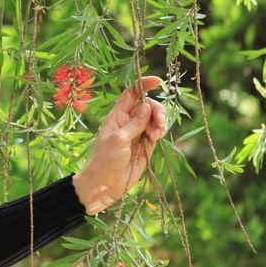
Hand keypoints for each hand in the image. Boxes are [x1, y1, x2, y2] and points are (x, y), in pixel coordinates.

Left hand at [72, 76, 166, 215]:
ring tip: (156, 135)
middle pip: (148, 105)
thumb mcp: (119, 139)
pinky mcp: (146, 145)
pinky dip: (160, 131)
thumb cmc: (105, 160)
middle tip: (159, 122)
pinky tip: (156, 138)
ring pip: (155, 118)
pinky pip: (157, 132)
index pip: (131, 93)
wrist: (105, 185)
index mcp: (117, 116)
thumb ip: (135, 123)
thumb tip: (147, 105)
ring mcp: (138, 133)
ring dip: (160, 122)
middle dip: (157, 110)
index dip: (144, 85)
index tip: (158, 82)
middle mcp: (128, 122)